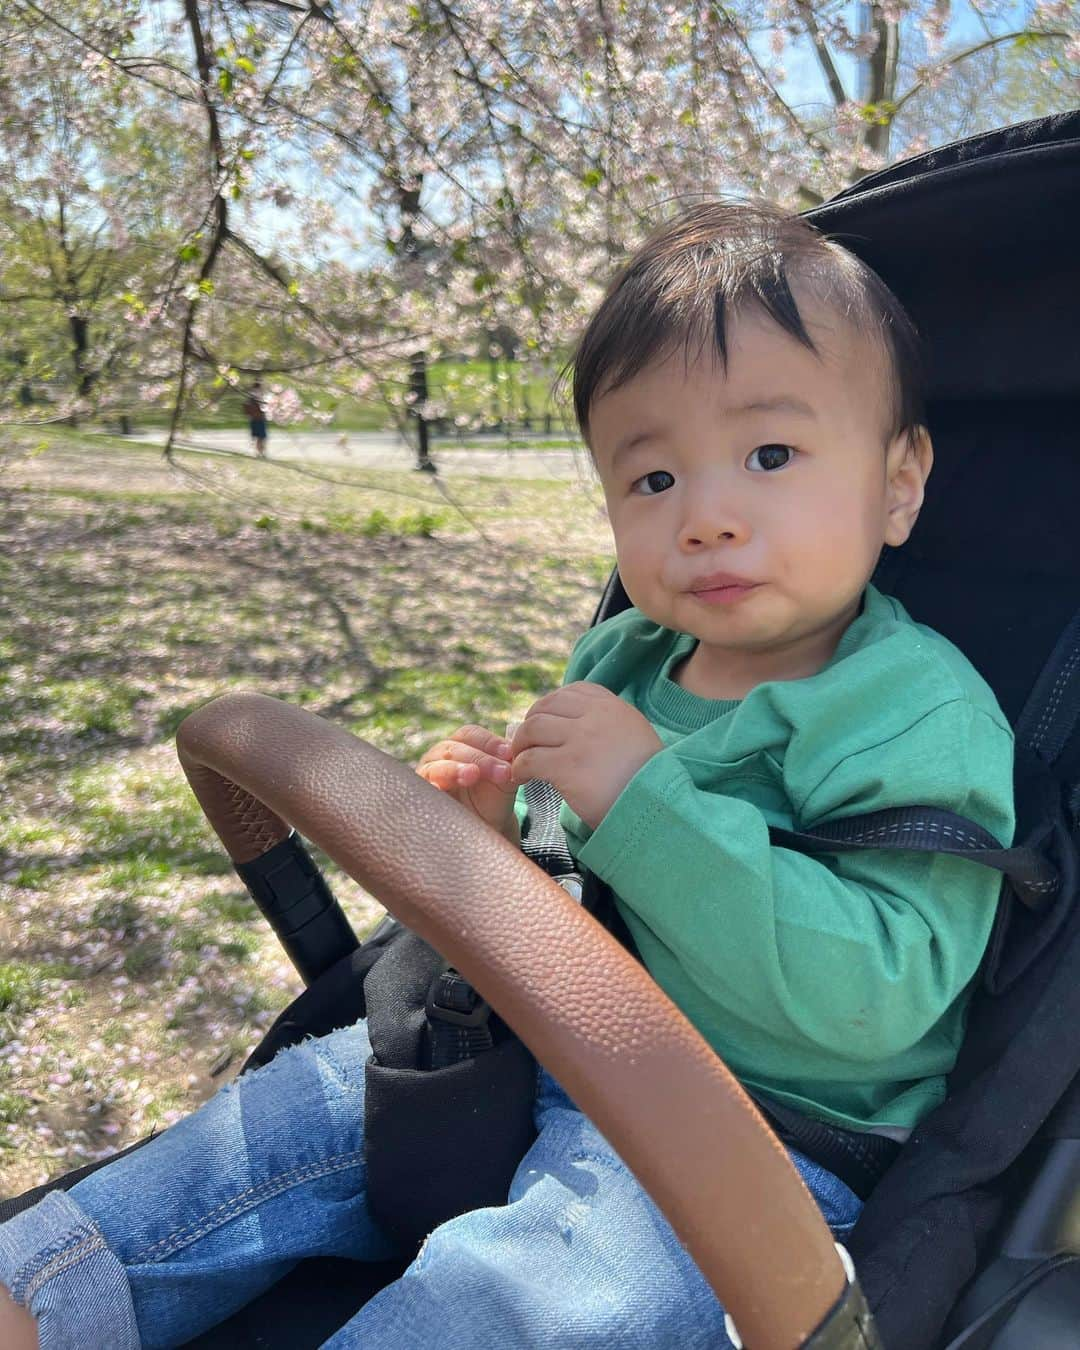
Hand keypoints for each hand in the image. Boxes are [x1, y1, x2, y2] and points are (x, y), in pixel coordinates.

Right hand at [417, 724, 519, 841]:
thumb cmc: (493, 799)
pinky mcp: (419, 797)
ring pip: (435, 766)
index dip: (489, 741)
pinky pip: (421, 791)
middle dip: (479, 759)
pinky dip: (431, 788)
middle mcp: (439, 756)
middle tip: (501, 771)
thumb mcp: (505, 781)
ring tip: (472, 775)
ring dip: (454, 769)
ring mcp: (427, 775)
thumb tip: (517, 756)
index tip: (508, 753)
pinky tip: (439, 789)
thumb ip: (509, 767)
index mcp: (461, 744)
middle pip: (453, 748)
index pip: (470, 734)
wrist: (482, 829)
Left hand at [510, 683, 662, 829]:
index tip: (543, 726)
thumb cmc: (645, 779)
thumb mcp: (634, 735)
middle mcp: (596, 716)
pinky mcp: (568, 766)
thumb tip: (570, 725)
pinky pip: (530, 759)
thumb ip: (607, 724)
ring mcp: (581, 739)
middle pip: (545, 707)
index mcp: (613, 706)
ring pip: (532, 729)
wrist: (657, 807)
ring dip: (520, 746)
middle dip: (529, 725)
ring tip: (521, 762)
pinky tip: (522, 778)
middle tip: (525, 746)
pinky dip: (519, 768)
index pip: (569, 692)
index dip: (548, 707)